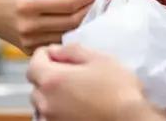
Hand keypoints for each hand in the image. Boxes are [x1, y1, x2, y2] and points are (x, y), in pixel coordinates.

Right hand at [0, 0, 99, 52]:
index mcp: (28, 4)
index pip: (69, 3)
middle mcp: (30, 26)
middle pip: (73, 21)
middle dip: (90, 8)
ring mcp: (29, 41)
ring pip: (68, 34)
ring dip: (83, 21)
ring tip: (91, 8)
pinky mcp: (29, 50)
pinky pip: (57, 42)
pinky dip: (69, 32)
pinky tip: (74, 21)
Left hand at [28, 44, 163, 120]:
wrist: (132, 120)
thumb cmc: (119, 90)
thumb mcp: (99, 58)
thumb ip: (71, 50)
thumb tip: (55, 51)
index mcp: (52, 80)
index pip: (33, 62)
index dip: (44, 54)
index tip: (57, 54)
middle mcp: (46, 102)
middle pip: (36, 84)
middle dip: (47, 74)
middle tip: (68, 72)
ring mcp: (52, 119)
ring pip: (43, 103)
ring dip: (52, 94)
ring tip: (74, 91)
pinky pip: (51, 117)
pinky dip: (57, 110)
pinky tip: (76, 107)